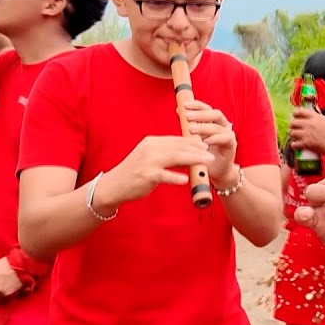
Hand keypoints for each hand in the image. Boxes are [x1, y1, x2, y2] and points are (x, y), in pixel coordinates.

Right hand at [96, 135, 213, 207]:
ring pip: (175, 158)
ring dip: (193, 159)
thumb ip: (168, 156)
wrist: (114, 185)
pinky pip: (164, 175)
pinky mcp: (146, 175)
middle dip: (197, 149)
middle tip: (210, 153)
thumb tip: (189, 155)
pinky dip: (175, 177)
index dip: (192, 142)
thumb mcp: (151, 159)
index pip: (176, 140)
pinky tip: (186, 179)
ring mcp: (148, 161)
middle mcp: (150, 148)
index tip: (205, 145)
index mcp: (152, 142)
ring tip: (206, 161)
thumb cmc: (135, 173)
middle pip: (178, 147)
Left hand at [183, 100, 237, 185]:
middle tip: (187, 116)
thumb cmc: (204, 154)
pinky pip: (225, 138)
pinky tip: (206, 141)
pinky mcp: (232, 144)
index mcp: (214, 121)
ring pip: (218, 126)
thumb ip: (190, 125)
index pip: (206, 108)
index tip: (184, 105)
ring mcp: (228, 134)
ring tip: (191, 129)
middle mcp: (223, 125)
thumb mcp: (194, 138)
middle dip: (200, 114)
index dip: (196, 105)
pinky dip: (215, 138)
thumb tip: (179, 111)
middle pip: (214, 113)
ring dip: (204, 127)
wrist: (215, 171)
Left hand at [288, 107, 324, 155]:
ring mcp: (307, 133)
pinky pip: (294, 144)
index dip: (295, 113)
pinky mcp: (306, 143)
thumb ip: (318, 119)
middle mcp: (309, 124)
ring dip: (293, 135)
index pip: (300, 111)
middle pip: (293, 122)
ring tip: (296, 138)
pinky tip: (297, 146)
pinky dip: (294, 145)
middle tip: (294, 128)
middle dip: (293, 126)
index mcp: (315, 117)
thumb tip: (314, 119)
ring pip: (292, 133)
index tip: (294, 116)